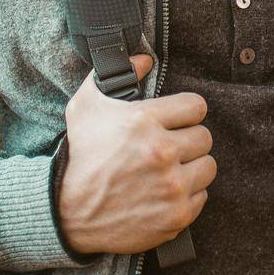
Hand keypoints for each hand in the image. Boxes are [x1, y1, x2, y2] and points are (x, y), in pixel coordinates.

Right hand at [57, 53, 214, 255]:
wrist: (65, 213)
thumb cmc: (80, 156)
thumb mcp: (86, 106)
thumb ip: (114, 75)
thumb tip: (145, 59)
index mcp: (146, 121)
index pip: (197, 106)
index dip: (185, 112)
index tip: (175, 120)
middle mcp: (163, 153)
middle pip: (205, 136)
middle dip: (187, 139)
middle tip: (169, 147)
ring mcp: (172, 187)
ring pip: (208, 166)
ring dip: (192, 167)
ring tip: (169, 170)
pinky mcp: (176, 215)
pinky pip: (201, 196)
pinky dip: (187, 195)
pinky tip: (166, 192)